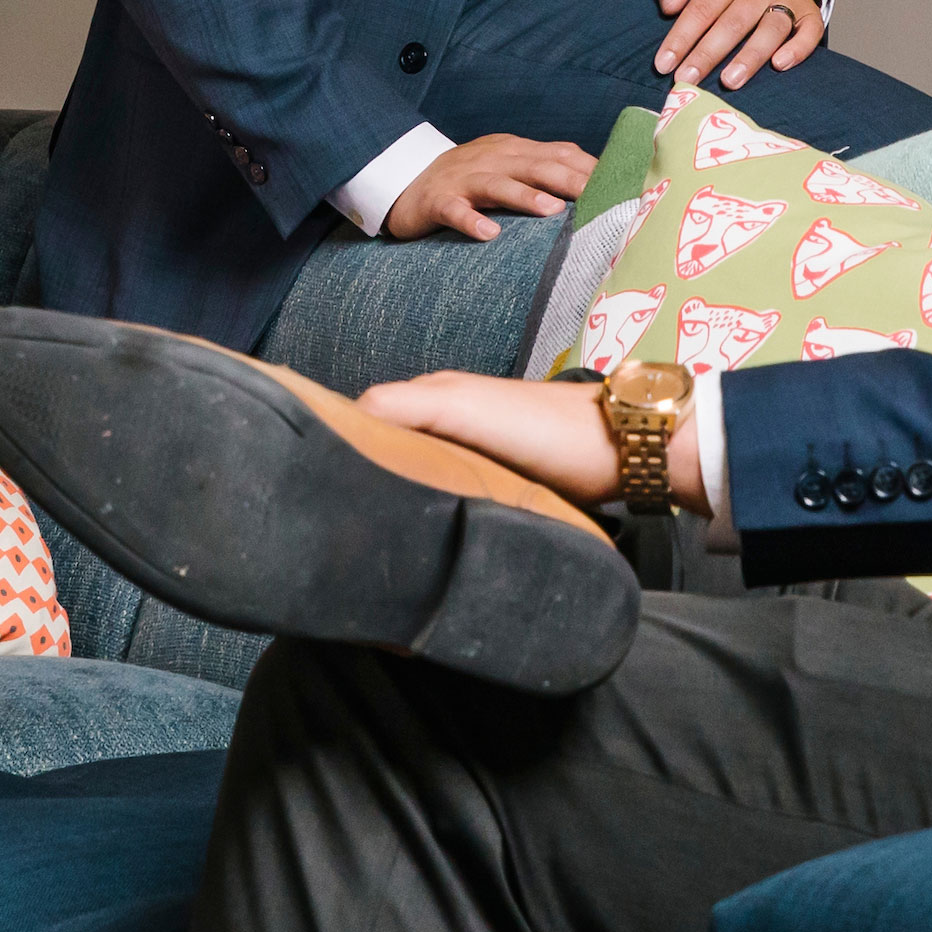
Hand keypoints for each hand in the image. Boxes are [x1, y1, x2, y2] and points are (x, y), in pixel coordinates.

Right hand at [356, 370, 711, 515]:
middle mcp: (445, 416)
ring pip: (411, 470)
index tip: (304, 483)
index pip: (359, 415)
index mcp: (431, 396)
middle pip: (381, 445)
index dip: (331, 440)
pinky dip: (422, 505)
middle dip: (354, 473)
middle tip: (330, 524)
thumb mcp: (465, 409)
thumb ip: (404, 407)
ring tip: (363, 535)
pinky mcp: (493, 478)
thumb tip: (342, 421)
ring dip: (388, 493)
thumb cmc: (548, 429)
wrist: (627, 449)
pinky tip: (413, 531)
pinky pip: (442, 488)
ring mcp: (469, 448)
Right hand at [383, 134, 594, 241]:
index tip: (622, 185)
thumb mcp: (509, 167)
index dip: (591, 168)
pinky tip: (489, 235)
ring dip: (525, 196)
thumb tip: (596, 185)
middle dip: (570, 180)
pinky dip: (471, 221)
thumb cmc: (469, 179)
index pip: (560, 154)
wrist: (406, 180)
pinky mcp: (438, 201)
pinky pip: (455, 211)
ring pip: (497, 185)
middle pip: (536, 166)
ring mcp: (464, 179)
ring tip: (552, 211)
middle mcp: (493, 160)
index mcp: (515, 150)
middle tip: (601, 196)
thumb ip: (545, 172)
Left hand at [654, 0, 822, 91]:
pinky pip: (809, 32)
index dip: (682, 37)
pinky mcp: (809, 13)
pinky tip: (779, 65)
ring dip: (750, 57)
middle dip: (708, 54)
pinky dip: (797, 49)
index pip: (703, 7)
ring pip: (771, 30)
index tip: (664, 64)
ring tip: (730, 81)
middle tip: (688, 80)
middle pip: (734, 23)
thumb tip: (669, 6)